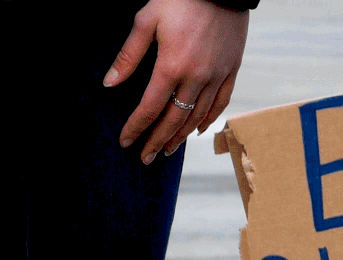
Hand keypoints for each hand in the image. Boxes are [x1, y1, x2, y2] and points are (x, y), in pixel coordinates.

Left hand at [105, 0, 248, 164]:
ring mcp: (217, 75)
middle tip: (145, 157)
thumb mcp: (147, 19)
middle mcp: (196, 77)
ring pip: (197, 115)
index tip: (126, 141)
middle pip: (173, 119)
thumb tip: (109, 84)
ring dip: (180, 136)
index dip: (136, 127)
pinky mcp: (232, 69)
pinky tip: (196, 130)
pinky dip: (208, 119)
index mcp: (172, 66)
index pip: (149, 108)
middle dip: (157, 141)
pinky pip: (220, 103)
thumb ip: (129, 55)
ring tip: (167, 149)